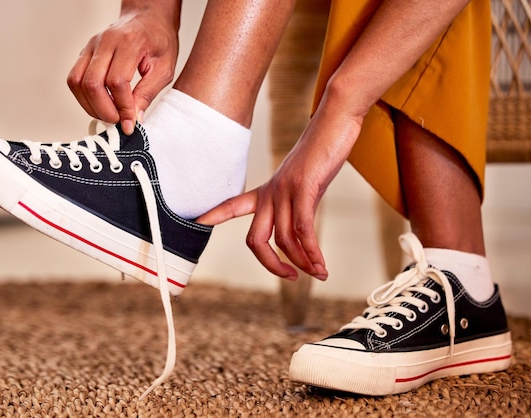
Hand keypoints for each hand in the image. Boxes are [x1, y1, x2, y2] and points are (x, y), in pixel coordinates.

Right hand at [67, 1, 180, 133]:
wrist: (148, 19)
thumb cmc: (159, 40)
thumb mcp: (164, 68)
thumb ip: (148, 93)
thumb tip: (134, 119)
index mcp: (129, 43)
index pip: (117, 81)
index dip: (122, 107)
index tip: (130, 123)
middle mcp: (105, 42)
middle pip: (92, 83)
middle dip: (104, 110)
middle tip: (118, 122)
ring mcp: (91, 46)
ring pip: (77, 82)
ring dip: (91, 106)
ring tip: (109, 115)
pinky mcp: (85, 53)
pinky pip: (75, 79)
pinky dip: (84, 97)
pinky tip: (100, 105)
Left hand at [197, 105, 363, 280]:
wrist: (334, 121)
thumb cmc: (321, 153)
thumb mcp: (303, 183)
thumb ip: (297, 207)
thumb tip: (300, 233)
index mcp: (267, 190)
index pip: (233, 205)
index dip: (213, 215)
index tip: (196, 222)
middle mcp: (271, 192)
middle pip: (255, 239)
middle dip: (270, 264)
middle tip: (290, 276)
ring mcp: (286, 190)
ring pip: (283, 239)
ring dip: (302, 262)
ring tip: (318, 272)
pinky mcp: (304, 187)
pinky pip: (302, 229)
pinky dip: (312, 252)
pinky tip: (321, 265)